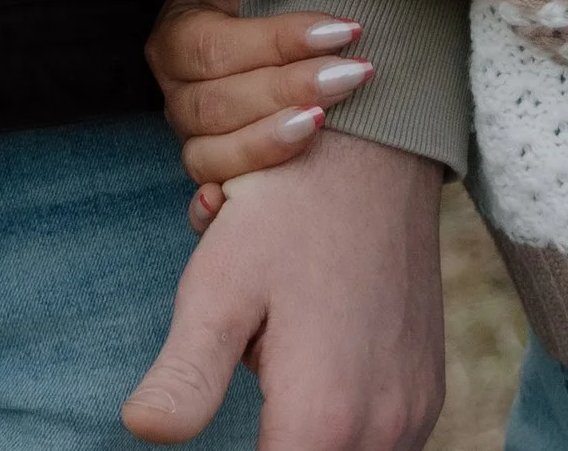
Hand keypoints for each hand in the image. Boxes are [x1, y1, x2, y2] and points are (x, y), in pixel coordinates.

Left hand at [123, 130, 443, 450]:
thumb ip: (184, 379)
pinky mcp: (426, 395)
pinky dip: (341, 430)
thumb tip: (141, 429)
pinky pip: (380, 445)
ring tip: (276, 368)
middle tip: (246, 368)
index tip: (219, 410)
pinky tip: (314, 371)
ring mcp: (413, 415)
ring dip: (303, 442)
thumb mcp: (219, 285)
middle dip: (268, 447)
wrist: (376, 146)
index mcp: (321, 419)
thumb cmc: (287, 210)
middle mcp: (382, 432)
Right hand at [128, 0, 377, 207]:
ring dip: (268, 142)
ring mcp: (193, 137)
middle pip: (217, 106)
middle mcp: (177, 93)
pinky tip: (231, 207)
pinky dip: (209, 211)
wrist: (295, 10)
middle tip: (352, 74)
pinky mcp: (216, 171)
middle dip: (289, 90)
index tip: (342, 31)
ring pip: (212, 155)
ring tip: (323, 122)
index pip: (215, 49)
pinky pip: (203, 198)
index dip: (277, 42)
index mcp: (176, 36)